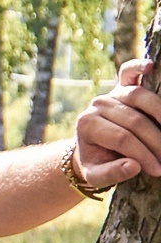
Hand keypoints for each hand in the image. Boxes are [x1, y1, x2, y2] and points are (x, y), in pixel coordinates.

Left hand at [76, 58, 160, 188]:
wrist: (93, 147)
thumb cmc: (98, 162)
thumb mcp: (97, 175)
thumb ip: (112, 174)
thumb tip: (134, 165)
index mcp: (87, 125)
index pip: (123, 139)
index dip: (144, 155)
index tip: (157, 170)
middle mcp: (97, 105)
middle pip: (135, 121)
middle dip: (156, 142)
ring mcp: (110, 93)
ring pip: (139, 97)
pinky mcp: (121, 84)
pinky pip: (129, 71)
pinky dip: (139, 66)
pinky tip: (151, 66)